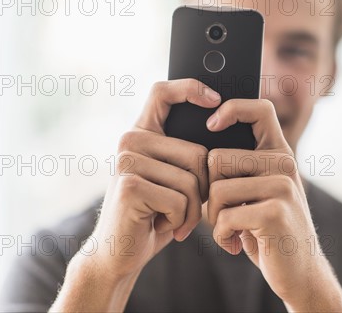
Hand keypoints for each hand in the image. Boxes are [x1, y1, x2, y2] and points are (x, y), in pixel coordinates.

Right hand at [90, 79, 219, 279]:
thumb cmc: (155, 213)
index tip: (215, 99)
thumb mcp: (171, 178)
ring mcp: (127, 162)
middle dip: (202, 188)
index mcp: (142, 134)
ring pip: (191, 180)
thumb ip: (184, 155)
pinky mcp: (131, 186)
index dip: (190, 88)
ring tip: (173, 219)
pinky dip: (181, 221)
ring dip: (192, 210)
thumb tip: (221, 127)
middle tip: (185, 208)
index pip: (163, 92)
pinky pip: (181, 200)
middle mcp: (130, 141)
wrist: (120, 253)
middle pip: (196, 152)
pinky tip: (163, 226)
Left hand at [205, 99, 341, 310]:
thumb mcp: (259, 192)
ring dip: (213, 218)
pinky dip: (221, 236)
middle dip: (208, 192)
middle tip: (221, 214)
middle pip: (217, 158)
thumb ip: (242, 168)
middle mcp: (284, 164)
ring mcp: (283, 187)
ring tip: (229, 230)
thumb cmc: (268, 229)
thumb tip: (202, 144)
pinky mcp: (276, 212)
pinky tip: (233, 244)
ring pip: (217, 190)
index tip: (211, 125)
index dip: (231, 108)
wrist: (300, 271)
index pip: (259, 109)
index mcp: (279, 153)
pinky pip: (225, 217)